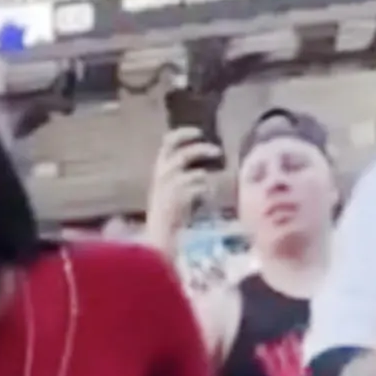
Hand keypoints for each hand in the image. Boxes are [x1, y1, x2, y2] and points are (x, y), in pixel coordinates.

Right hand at [145, 127, 225, 249]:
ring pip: (189, 173)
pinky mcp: (175, 204)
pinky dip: (204, 191)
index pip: (167, 144)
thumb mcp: (172, 193)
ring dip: (204, 174)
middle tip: (217, 151)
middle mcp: (160, 179)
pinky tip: (208, 197)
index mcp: (159, 173)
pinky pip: (195, 189)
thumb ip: (184, 178)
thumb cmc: (169, 219)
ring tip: (216, 178)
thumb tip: (206, 169)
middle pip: (180, 155)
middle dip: (199, 149)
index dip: (183, 134)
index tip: (199, 132)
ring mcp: (167, 191)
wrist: (157, 242)